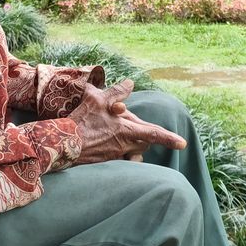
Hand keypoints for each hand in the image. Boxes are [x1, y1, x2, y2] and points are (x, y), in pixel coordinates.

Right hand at [69, 79, 186, 165]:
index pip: (153, 133)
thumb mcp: (97, 100)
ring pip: (134, 150)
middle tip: (133, 123)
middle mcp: (124, 145)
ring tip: (122, 133)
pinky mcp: (107, 162)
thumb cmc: (80, 120)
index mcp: (126, 130)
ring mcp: (115, 155)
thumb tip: (131, 82)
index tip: (183, 143)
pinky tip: (112, 146)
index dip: (169, 138)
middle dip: (145, 134)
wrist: (62, 144)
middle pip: (145, 141)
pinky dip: (123, 153)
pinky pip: (122, 158)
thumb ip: (117, 92)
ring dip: (134, 143)